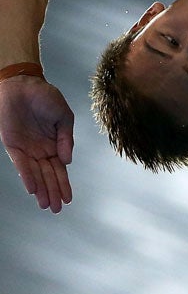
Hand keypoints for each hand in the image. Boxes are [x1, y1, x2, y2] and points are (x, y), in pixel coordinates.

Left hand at [0, 76, 74, 211]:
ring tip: (47, 205)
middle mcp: (40, 149)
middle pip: (48, 175)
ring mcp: (27, 148)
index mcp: (55, 143)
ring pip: (36, 173)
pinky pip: (21, 164)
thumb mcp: (64, 117)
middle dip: (54, 192)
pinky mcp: (13, 145)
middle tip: (58, 209)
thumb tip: (68, 161)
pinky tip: (34, 189)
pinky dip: (28, 176)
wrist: (22, 85)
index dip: (64, 184)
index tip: (69, 199)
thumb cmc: (45, 96)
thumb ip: (66, 139)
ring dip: (41, 189)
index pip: (60, 169)